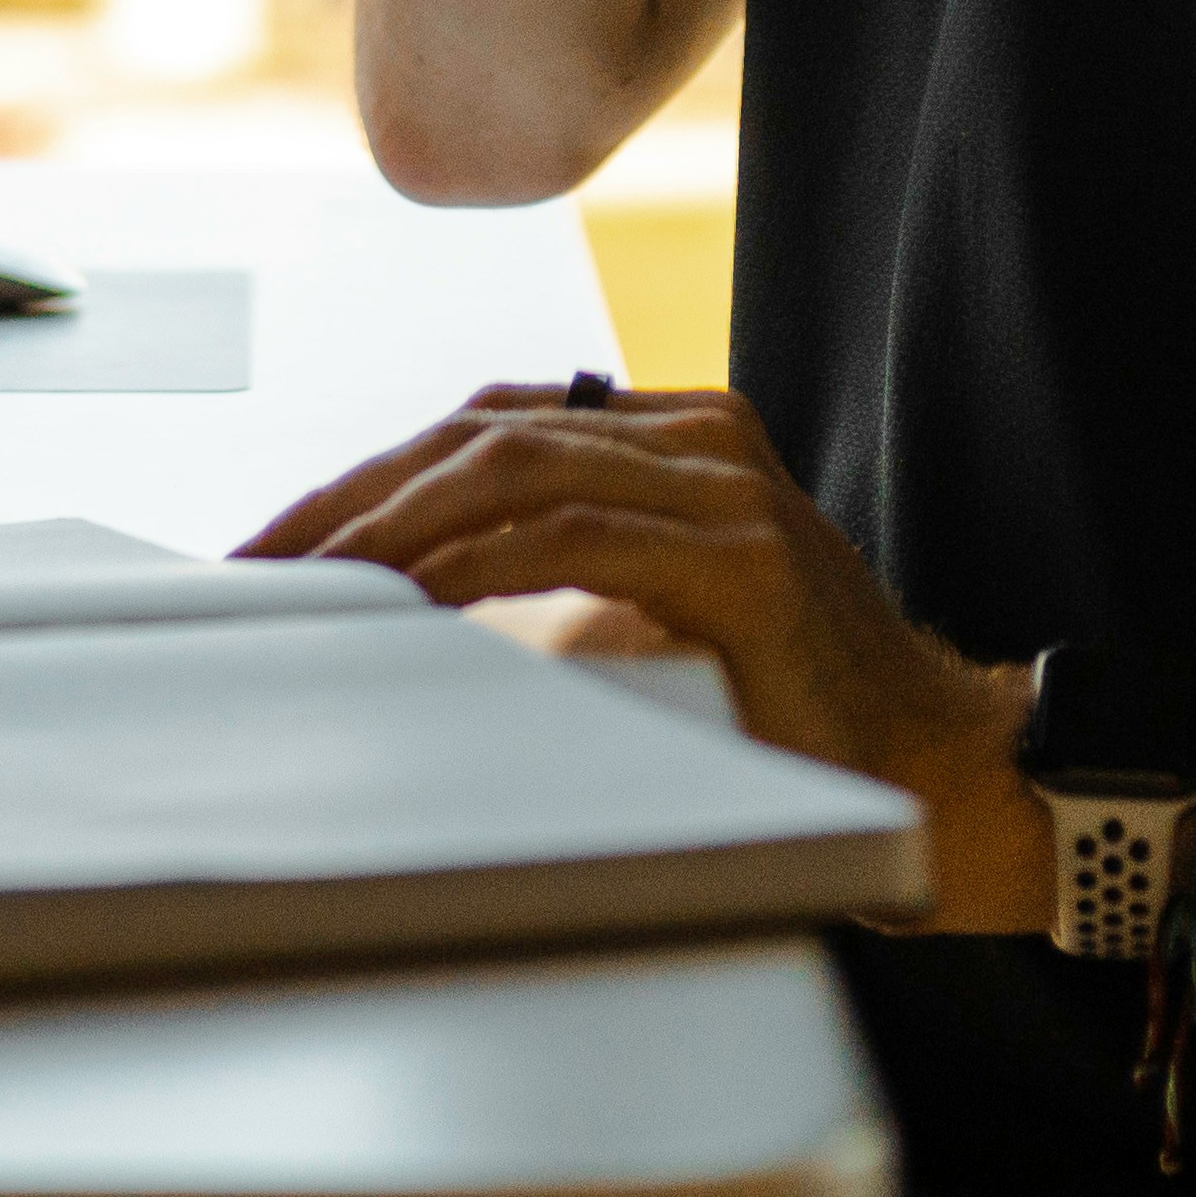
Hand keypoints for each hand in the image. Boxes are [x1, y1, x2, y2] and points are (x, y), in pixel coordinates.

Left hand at [239, 375, 1049, 931]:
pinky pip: (577, 539)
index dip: (377, 472)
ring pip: (517, 468)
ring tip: (311, 582)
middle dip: (357, 494)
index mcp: (677, 432)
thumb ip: (560, 575)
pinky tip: (412, 600)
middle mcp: (700, 435)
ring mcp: (728, 485)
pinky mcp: (746, 557)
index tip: (283, 537)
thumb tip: (404, 592)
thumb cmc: (787, 711)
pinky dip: (477, 566)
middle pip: (485, 432)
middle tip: (260, 562)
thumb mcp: (654, 614)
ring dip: (395, 526)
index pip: (492, 422)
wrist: (936, 774)